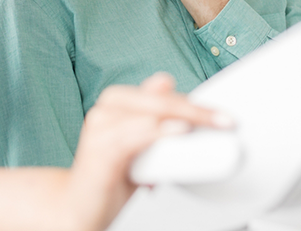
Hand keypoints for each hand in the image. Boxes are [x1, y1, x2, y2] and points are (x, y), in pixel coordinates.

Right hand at [64, 73, 231, 230]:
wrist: (76, 207)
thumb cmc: (108, 176)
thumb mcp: (140, 147)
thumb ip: (156, 125)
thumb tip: (176, 101)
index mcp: (117, 101)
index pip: (162, 93)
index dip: (194, 102)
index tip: (222, 116)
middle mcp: (107, 107)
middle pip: (159, 100)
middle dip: (196, 109)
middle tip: (224, 121)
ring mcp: (101, 125)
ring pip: (151, 112)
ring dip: (183, 116)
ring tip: (209, 124)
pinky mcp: (99, 148)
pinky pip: (135, 135)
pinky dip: (159, 132)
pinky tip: (179, 131)